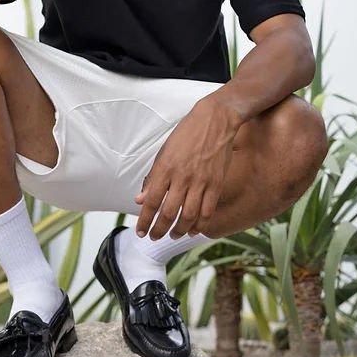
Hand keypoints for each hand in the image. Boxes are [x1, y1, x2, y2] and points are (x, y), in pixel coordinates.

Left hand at [134, 100, 236, 240]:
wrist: (215, 119)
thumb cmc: (187, 133)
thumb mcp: (164, 151)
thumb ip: (153, 177)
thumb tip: (141, 199)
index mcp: (165, 168)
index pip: (151, 202)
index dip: (144, 220)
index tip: (140, 231)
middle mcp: (182, 177)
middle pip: (168, 214)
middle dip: (159, 230)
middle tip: (154, 237)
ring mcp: (201, 181)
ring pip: (188, 217)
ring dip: (178, 231)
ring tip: (172, 236)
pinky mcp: (216, 183)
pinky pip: (207, 211)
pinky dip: (199, 225)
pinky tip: (193, 230)